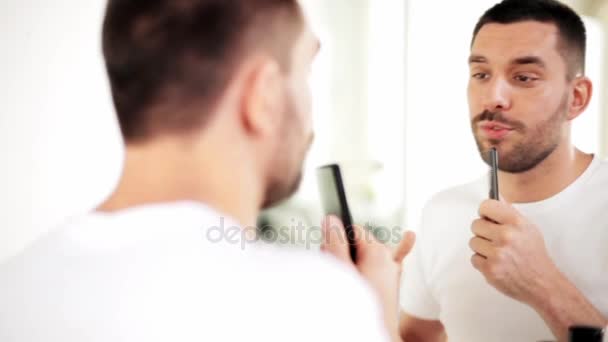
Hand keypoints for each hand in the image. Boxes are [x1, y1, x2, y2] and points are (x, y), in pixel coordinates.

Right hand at [321, 215, 415, 340]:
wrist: (375, 333)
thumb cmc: (358, 306)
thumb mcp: (341, 271)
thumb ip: (335, 243)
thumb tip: (332, 219)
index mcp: (376, 252)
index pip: (353, 229)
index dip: (339, 239)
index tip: (330, 254)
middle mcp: (387, 258)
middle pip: (358, 242)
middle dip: (343, 252)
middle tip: (337, 273)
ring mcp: (391, 270)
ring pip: (366, 255)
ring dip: (353, 264)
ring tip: (348, 283)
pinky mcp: (390, 282)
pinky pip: (394, 259)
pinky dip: (399, 248)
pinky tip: (410, 235)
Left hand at [469, 199, 560, 304]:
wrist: (542, 283)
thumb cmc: (534, 256)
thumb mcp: (528, 228)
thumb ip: (510, 214)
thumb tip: (496, 200)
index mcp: (516, 223)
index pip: (486, 206)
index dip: (485, 212)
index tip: (487, 217)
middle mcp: (506, 236)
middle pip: (476, 224)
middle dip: (483, 231)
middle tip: (494, 238)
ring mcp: (497, 253)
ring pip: (473, 242)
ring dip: (482, 247)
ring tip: (497, 252)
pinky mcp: (490, 269)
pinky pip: (474, 258)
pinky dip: (482, 262)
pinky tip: (495, 263)